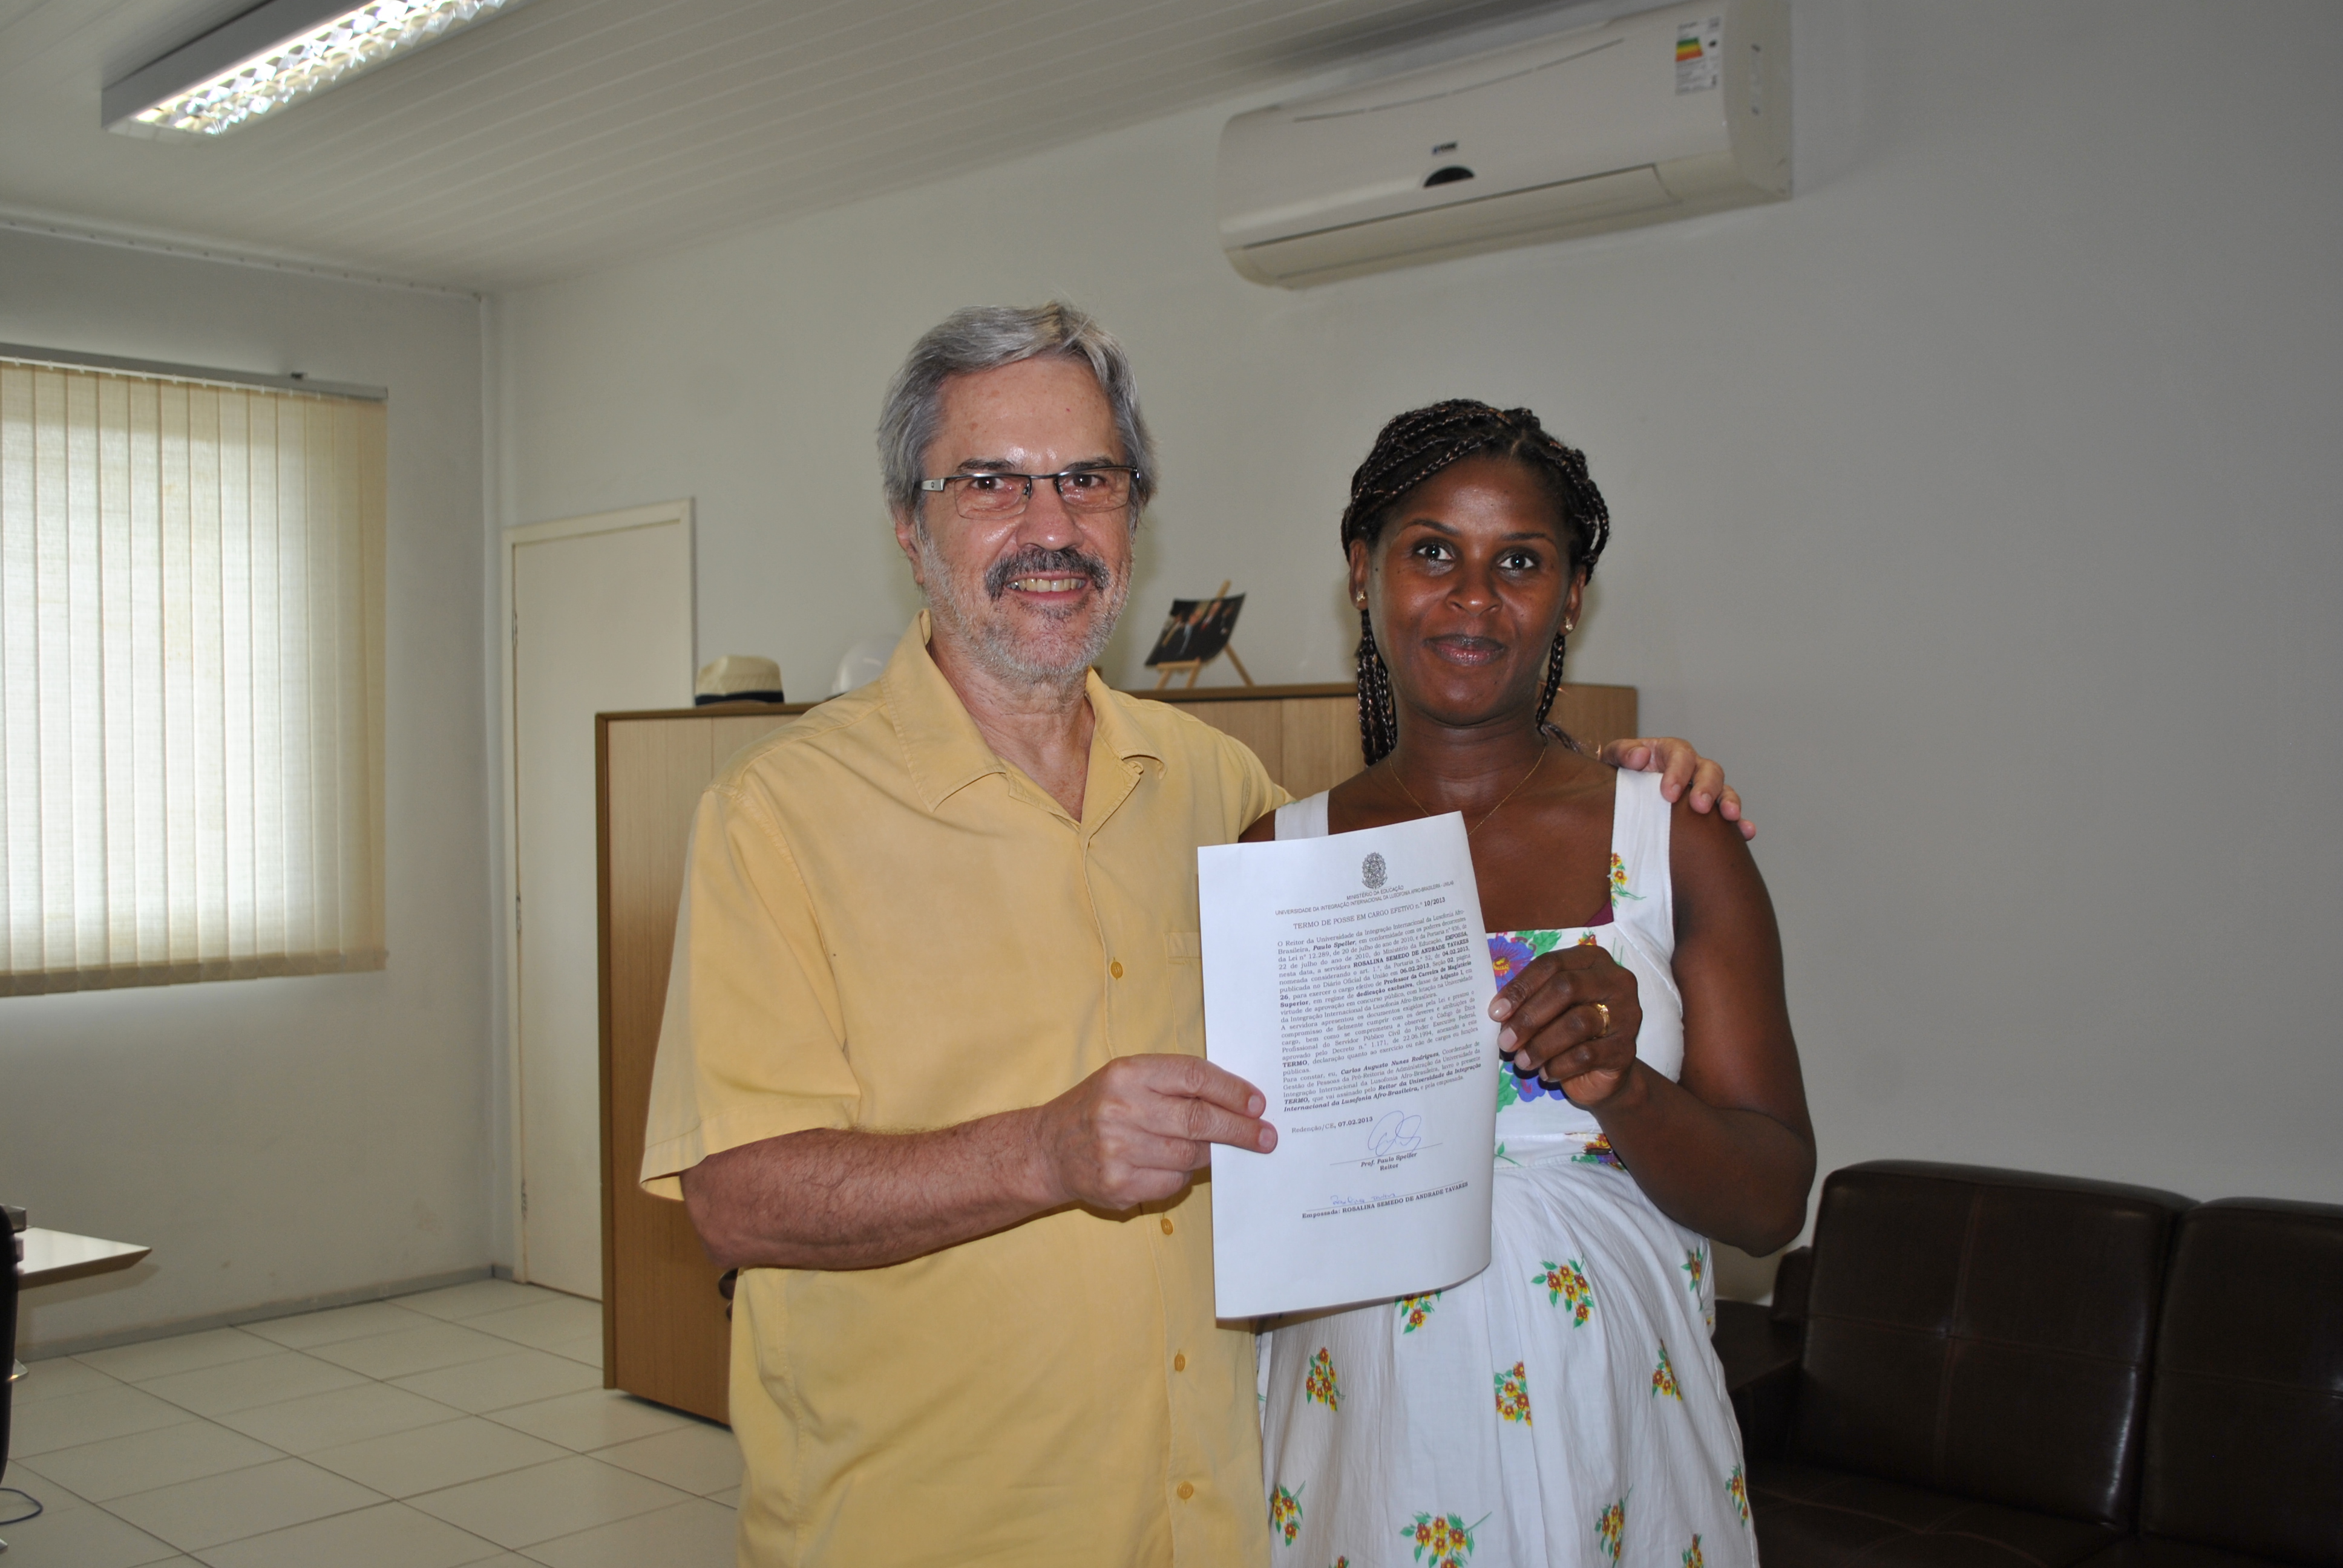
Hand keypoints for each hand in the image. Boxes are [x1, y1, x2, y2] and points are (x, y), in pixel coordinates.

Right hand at [1032, 1054, 1275, 1210]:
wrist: (1048, 1148)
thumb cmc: (1099, 1108)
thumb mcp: (1128, 1079)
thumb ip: (1174, 1084)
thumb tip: (1237, 1102)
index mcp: (1127, 1074)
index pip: (1194, 1076)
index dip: (1232, 1090)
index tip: (1257, 1104)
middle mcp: (1121, 1108)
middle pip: (1198, 1119)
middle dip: (1240, 1129)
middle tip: (1266, 1136)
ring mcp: (1118, 1149)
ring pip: (1190, 1155)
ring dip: (1210, 1153)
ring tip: (1215, 1149)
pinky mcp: (1118, 1184)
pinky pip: (1173, 1182)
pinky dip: (1182, 1175)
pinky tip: (1171, 1165)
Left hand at [1489, 944, 1642, 1108]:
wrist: (1603, 1071)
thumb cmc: (1569, 1030)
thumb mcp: (1550, 1009)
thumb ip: (1530, 1001)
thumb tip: (1499, 1012)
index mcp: (1593, 960)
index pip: (1552, 964)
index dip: (1521, 987)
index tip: (1496, 1012)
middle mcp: (1615, 981)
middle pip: (1565, 988)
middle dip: (1529, 1017)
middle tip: (1505, 1040)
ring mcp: (1626, 1014)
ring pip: (1577, 1023)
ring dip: (1541, 1045)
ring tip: (1522, 1061)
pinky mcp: (1626, 1048)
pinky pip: (1586, 1054)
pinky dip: (1559, 1065)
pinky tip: (1545, 1072)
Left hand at [1599, 737, 1752, 839]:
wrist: (1620, 794)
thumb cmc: (1620, 773)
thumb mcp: (1614, 758)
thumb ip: (1623, 753)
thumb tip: (1639, 756)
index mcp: (1670, 752)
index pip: (1680, 755)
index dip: (1678, 772)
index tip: (1668, 793)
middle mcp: (1693, 769)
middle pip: (1709, 771)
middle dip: (1706, 788)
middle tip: (1699, 806)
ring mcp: (1704, 790)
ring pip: (1725, 791)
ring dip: (1730, 802)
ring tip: (1731, 817)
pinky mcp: (1710, 813)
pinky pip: (1730, 816)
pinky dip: (1741, 823)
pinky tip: (1747, 833)